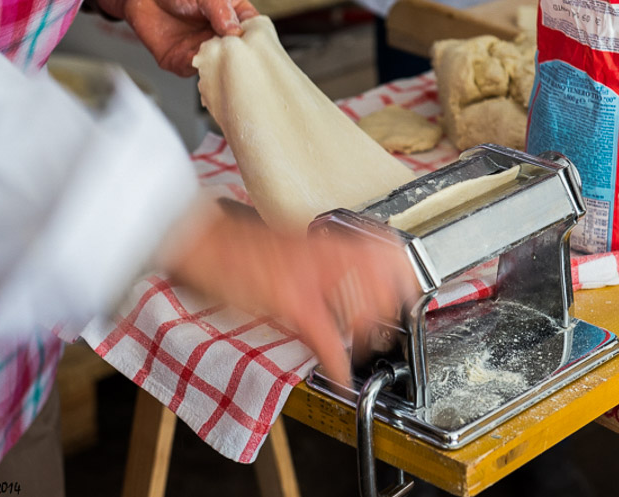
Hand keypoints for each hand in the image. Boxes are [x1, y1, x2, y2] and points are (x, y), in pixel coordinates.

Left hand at [94, 0, 257, 75]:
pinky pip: (194, 71)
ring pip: (219, 67)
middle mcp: (220, 36)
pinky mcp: (182, 61)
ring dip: (219, 65)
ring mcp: (202, 50)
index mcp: (233, 15)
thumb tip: (235, 30)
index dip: (257, 40)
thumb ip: (220, 8)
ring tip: (217, 54)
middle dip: (239, 58)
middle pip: (239, 55)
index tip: (257, 44)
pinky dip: (198, 68)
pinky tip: (197, 57)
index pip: (254, 32)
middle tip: (237, 54)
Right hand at [165, 209, 417, 385]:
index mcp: (326, 242)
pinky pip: (327, 338)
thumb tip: (343, 271)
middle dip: (392, 306)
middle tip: (390, 322)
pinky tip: (341, 375)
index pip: (383, 246)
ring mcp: (311, 279)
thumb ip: (321, 256)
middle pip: (382, 278)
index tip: (412, 283)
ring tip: (367, 345)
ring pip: (362, 308)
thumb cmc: (240, 246)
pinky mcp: (292, 304)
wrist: (205, 242)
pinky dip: (337, 362)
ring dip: (369, 333)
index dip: (404, 267)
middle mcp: (326, 256)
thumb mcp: (289, 244)